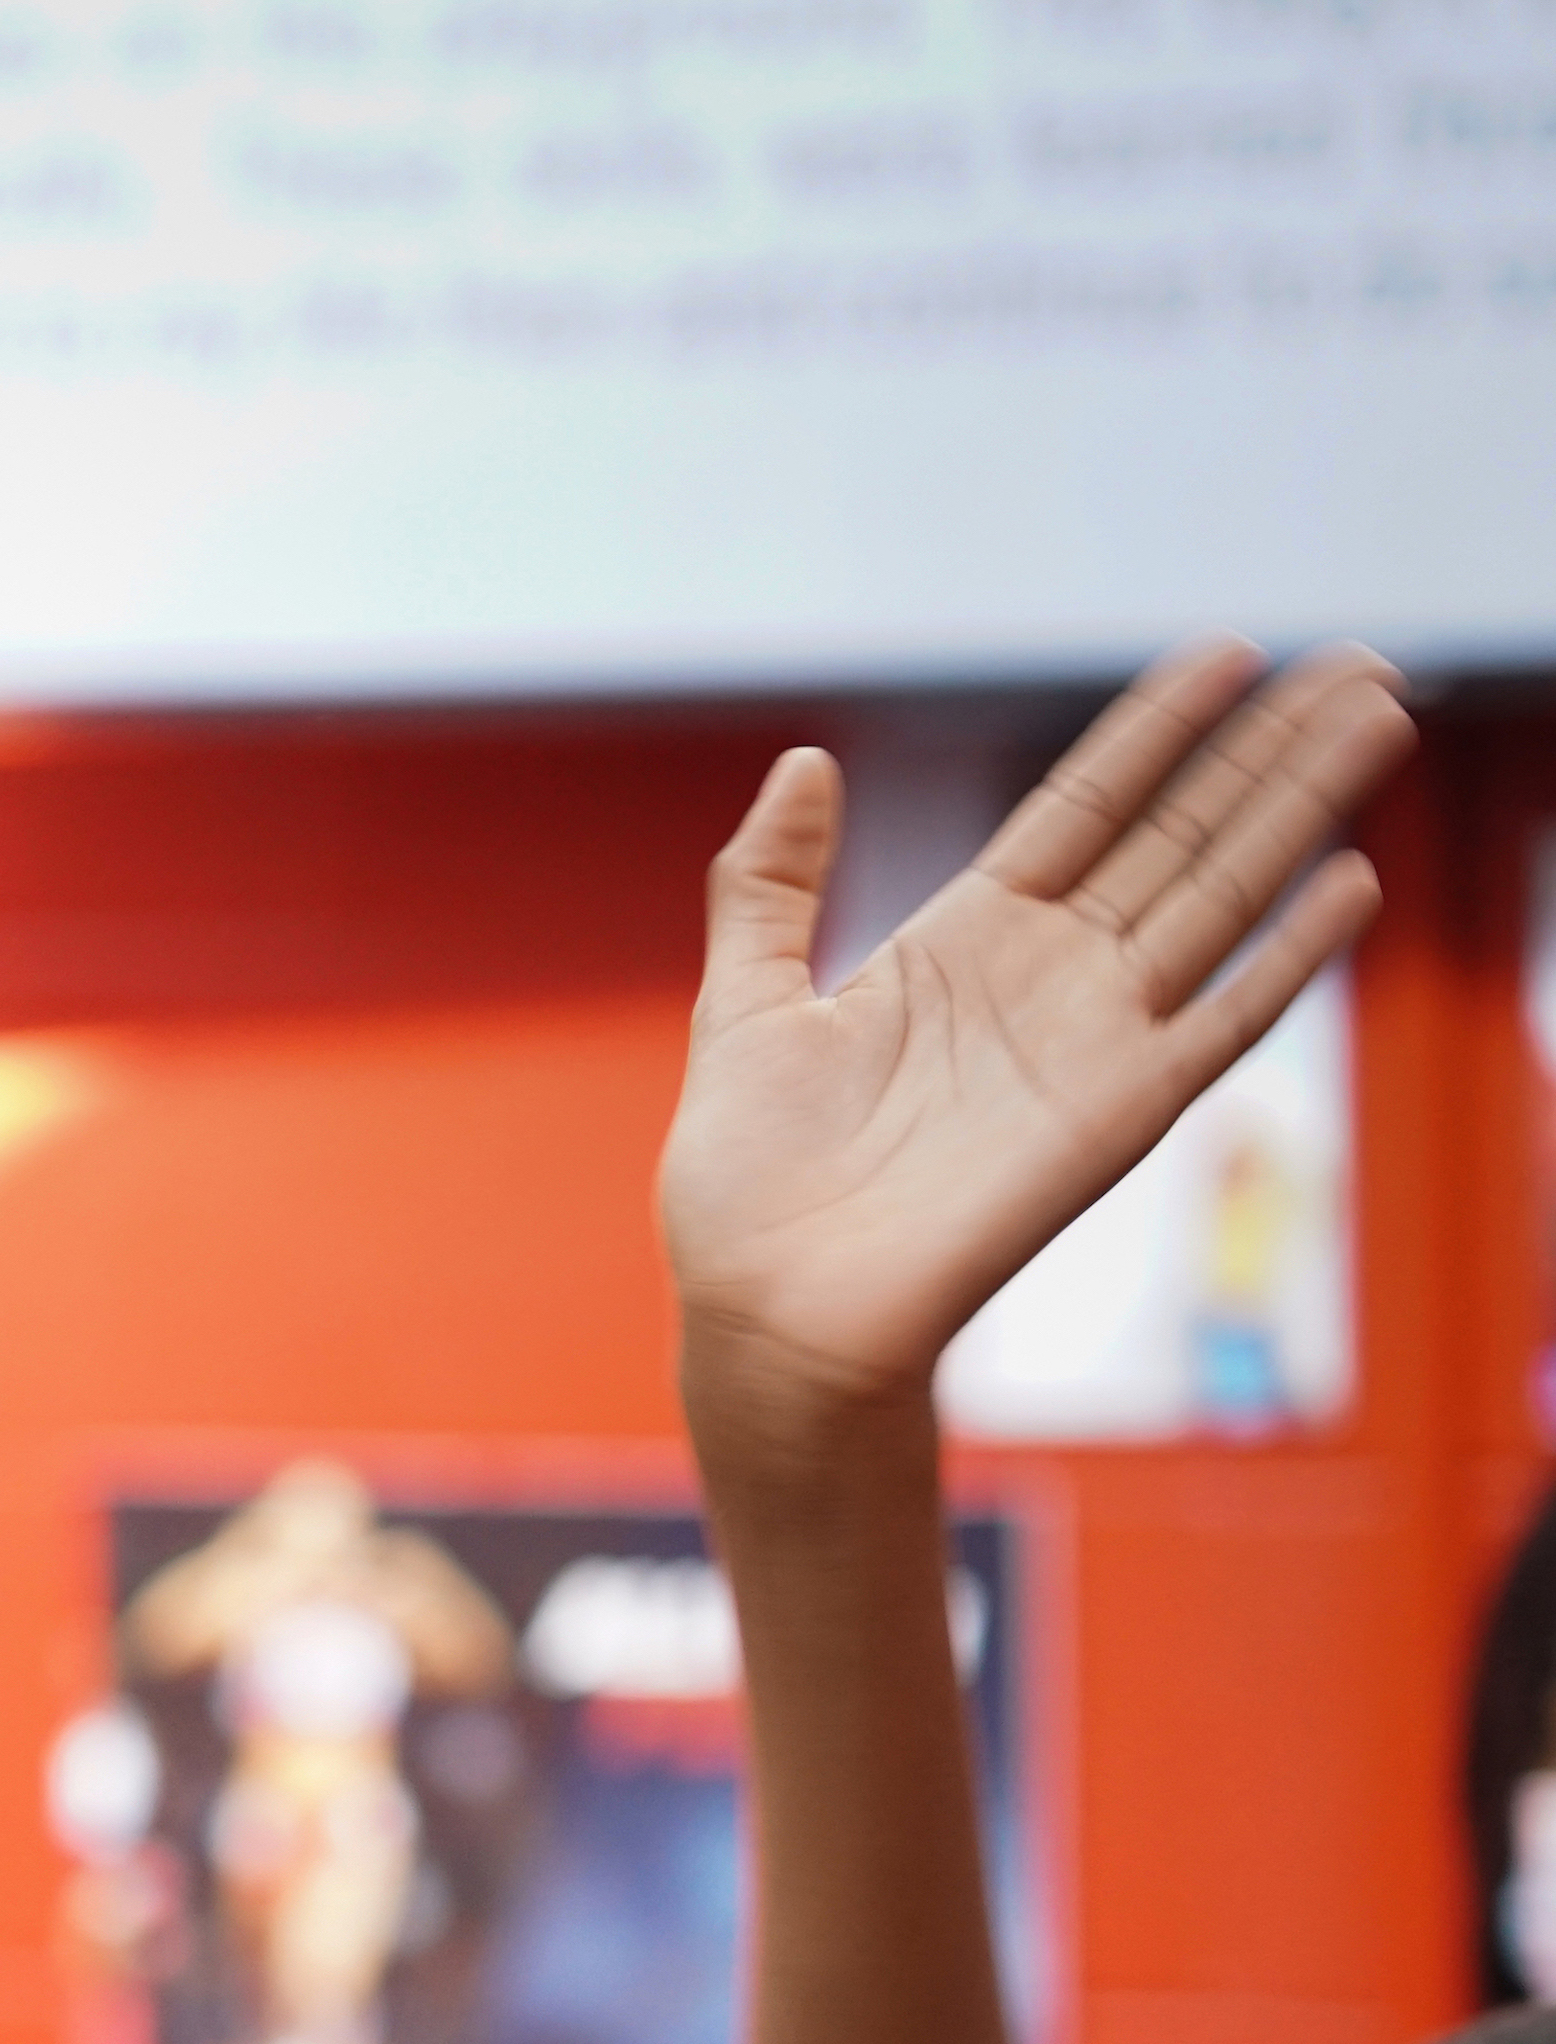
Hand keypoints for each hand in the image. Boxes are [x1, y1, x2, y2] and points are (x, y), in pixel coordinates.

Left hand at [660, 641, 1408, 1435]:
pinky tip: (1350, 880)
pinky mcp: (1119, 1113)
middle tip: (1359, 659)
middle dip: (1269, 747)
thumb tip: (806, 759)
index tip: (1229, 651)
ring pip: (1223, 894)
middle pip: (1182, 832)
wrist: (768, 1313)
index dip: (1157, 728)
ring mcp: (1092, 1040)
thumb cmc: (747, 1182)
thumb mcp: (744, 1005)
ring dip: (1303, 808)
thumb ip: (770, 885)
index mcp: (963, 940)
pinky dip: (1288, 955)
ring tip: (1377, 717)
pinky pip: (1224, 1020)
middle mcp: (1047, 976)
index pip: (1086, 804)